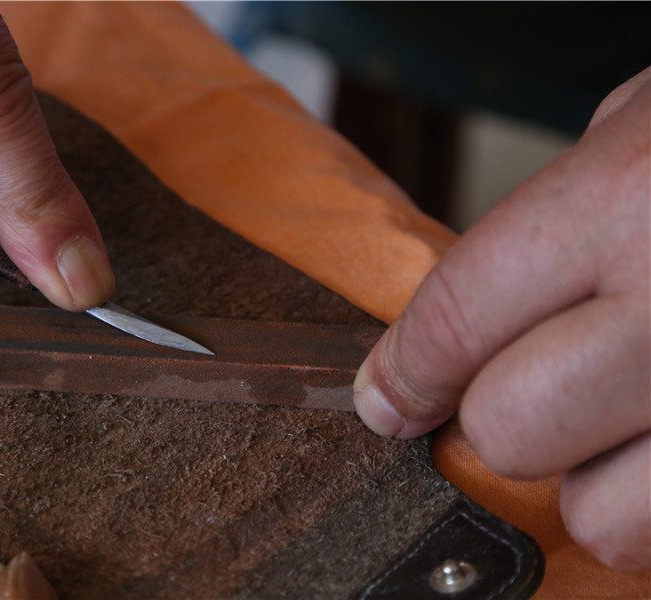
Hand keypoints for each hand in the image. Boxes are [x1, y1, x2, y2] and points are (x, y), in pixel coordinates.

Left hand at [353, 68, 649, 570]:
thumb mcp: (646, 126)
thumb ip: (550, 224)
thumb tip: (458, 329)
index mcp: (634, 200)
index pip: (458, 318)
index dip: (405, 371)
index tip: (387, 401)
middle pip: (511, 430)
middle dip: (500, 415)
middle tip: (538, 378)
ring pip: (605, 518)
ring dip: (596, 477)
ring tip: (634, 412)